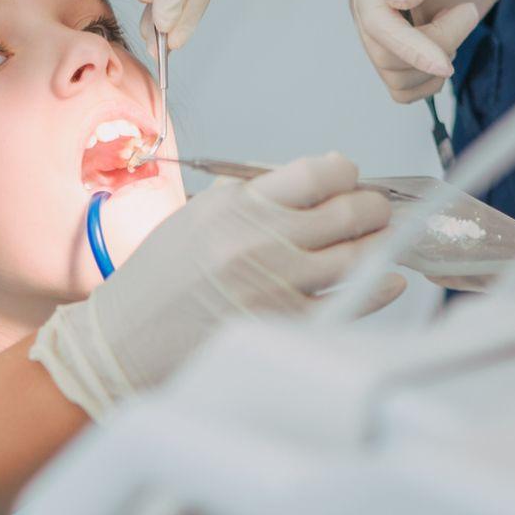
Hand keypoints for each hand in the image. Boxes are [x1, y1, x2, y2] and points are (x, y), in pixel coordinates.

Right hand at [28, 153, 405, 417]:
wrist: (124, 342)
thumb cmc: (160, 280)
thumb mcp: (196, 219)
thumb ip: (249, 198)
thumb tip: (314, 180)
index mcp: (236, 207)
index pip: (315, 174)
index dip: (344, 172)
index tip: (349, 177)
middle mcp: (259, 242)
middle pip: (345, 213)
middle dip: (371, 207)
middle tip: (377, 208)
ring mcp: (275, 286)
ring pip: (356, 256)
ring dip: (380, 243)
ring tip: (386, 238)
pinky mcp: (283, 326)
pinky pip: (349, 302)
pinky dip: (378, 288)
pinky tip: (389, 279)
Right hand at [348, 0, 514, 102]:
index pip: (375, 22)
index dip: (408, 47)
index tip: (444, 63)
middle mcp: (364, 4)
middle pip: (385, 55)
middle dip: (435, 46)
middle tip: (467, 12)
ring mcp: (379, 31)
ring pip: (396, 76)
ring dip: (435, 62)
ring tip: (458, 20)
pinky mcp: (397, 50)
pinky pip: (403, 87)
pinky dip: (429, 80)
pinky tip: (449, 48)